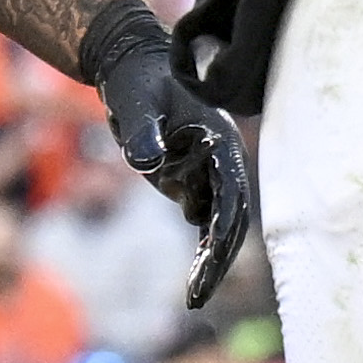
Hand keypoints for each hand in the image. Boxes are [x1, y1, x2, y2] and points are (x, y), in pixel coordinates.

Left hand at [86, 8, 251, 308]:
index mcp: (220, 141)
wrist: (132, 64)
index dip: (220, 237)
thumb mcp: (136, 103)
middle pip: (230, 219)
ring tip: (194, 296)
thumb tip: (147, 163)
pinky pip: (204, 216)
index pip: (230, 199)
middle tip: (197, 297)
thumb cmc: (136, 80)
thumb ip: (142, 133)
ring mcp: (211, 170)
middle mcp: (224, 160)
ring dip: (210, 258)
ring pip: (219, 223)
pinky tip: (194, 278)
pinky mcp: (194, 176)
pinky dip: (202, 245)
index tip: (208, 265)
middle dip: (217, 260)